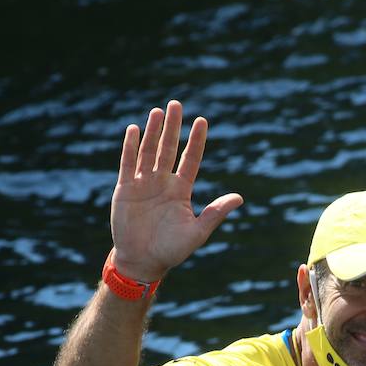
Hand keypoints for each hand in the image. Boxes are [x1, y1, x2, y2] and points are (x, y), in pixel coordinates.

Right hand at [110, 100, 242, 281]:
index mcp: (181, 190)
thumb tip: (240, 198)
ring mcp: (143, 184)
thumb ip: (216, 213)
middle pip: (168, 148)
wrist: (143, 262)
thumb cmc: (172, 249)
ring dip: (153, 131)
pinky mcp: (125, 189)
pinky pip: (128, 163)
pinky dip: (130, 147)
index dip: (196, 141)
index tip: (202, 121)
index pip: (190, 159)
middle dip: (173, 127)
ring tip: (157, 111)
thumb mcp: (198, 232)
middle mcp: (163, 182)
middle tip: (176, 104)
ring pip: (148, 151)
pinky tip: (134, 130)